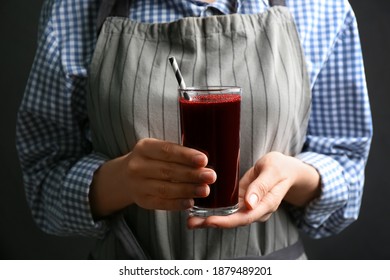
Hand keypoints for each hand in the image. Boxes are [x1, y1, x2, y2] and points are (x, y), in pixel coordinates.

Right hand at [89, 138, 215, 217]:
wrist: (125, 177)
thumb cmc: (151, 159)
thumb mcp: (157, 149)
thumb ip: (177, 152)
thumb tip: (204, 161)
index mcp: (144, 147)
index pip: (167, 151)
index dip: (186, 156)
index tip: (204, 160)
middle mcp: (137, 166)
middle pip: (168, 171)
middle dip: (192, 174)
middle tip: (211, 176)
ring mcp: (138, 185)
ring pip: (166, 188)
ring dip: (188, 190)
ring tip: (205, 190)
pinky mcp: (142, 201)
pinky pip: (161, 203)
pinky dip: (177, 203)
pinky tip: (191, 202)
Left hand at [187, 151, 319, 228]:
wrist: (286, 169)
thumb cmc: (281, 167)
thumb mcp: (273, 171)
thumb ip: (261, 186)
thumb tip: (249, 204)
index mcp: (266, 204)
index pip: (245, 217)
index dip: (226, 221)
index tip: (210, 220)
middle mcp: (255, 209)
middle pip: (233, 220)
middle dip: (211, 223)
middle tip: (191, 222)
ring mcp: (247, 206)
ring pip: (227, 215)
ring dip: (208, 218)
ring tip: (190, 219)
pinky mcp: (241, 200)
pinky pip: (226, 207)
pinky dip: (212, 209)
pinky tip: (198, 207)